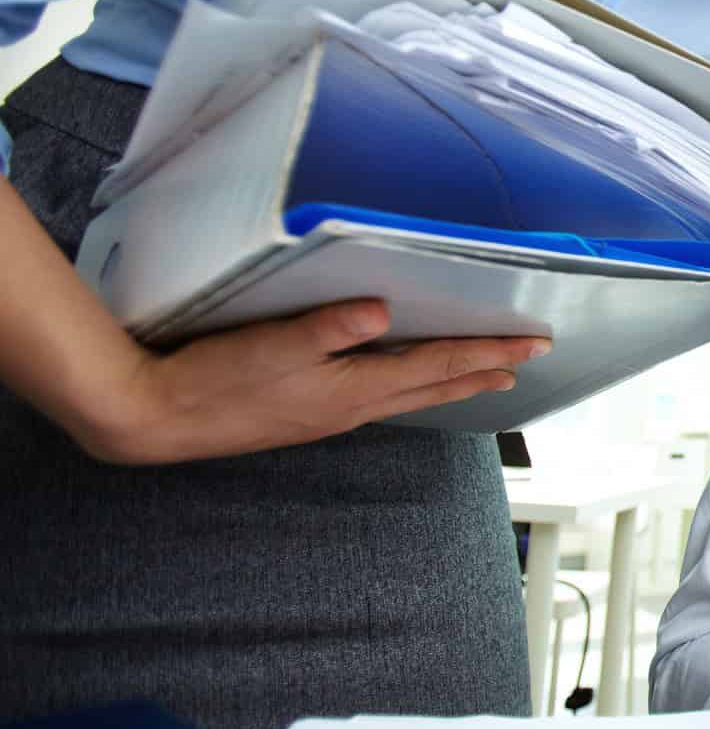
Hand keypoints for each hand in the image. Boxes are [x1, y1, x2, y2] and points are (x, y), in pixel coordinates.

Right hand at [104, 300, 549, 463]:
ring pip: (409, 395)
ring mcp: (331, 415)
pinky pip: (379, 398)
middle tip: (527, 362)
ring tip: (485, 376)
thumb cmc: (214, 380)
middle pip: (434, 386)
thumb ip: (330, 327)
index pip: (437, 365)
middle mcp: (352, 407)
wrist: (157, 419)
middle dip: (483, 370)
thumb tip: (381, 309)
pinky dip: (410, 386)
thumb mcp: (273, 345)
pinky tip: (404, 382)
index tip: (532, 344)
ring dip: (451, 382)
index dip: (488, 352)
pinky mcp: (308, 415)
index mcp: (354, 389)